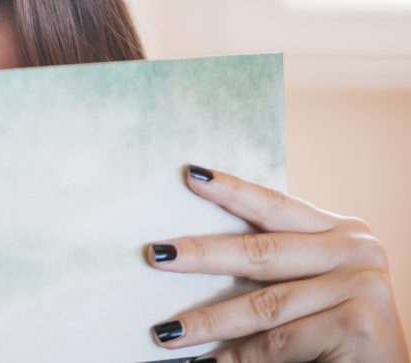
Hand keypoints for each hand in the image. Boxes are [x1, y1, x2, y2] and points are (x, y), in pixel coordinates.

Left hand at [146, 165, 408, 361]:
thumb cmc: (340, 335)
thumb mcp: (312, 286)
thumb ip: (274, 264)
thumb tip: (192, 251)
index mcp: (343, 232)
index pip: (275, 205)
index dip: (231, 189)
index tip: (189, 173)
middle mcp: (357, 251)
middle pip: (260, 250)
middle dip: (201, 254)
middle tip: (155, 254)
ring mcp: (361, 286)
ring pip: (263, 304)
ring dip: (208, 321)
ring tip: (167, 332)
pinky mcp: (356, 325)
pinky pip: (279, 342)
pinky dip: (239, 357)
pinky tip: (209, 362)